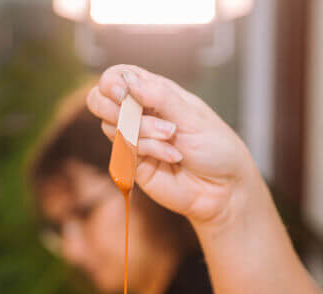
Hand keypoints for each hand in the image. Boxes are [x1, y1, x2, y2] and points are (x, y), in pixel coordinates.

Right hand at [87, 65, 268, 227]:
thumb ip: (160, 96)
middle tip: (135, 114)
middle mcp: (140, 114)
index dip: (112, 82)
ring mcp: (135, 140)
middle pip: (98, 100)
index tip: (124, 94)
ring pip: (112, 126)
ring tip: (172, 136)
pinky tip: (174, 156)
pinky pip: (125, 151)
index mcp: (155, 92)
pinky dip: (149, 149)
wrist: (224, 188)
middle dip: (114, 106)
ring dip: (142, 130)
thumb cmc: (215, 147)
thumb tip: (127, 79)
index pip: (117, 76)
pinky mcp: (134, 165)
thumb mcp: (192, 116)